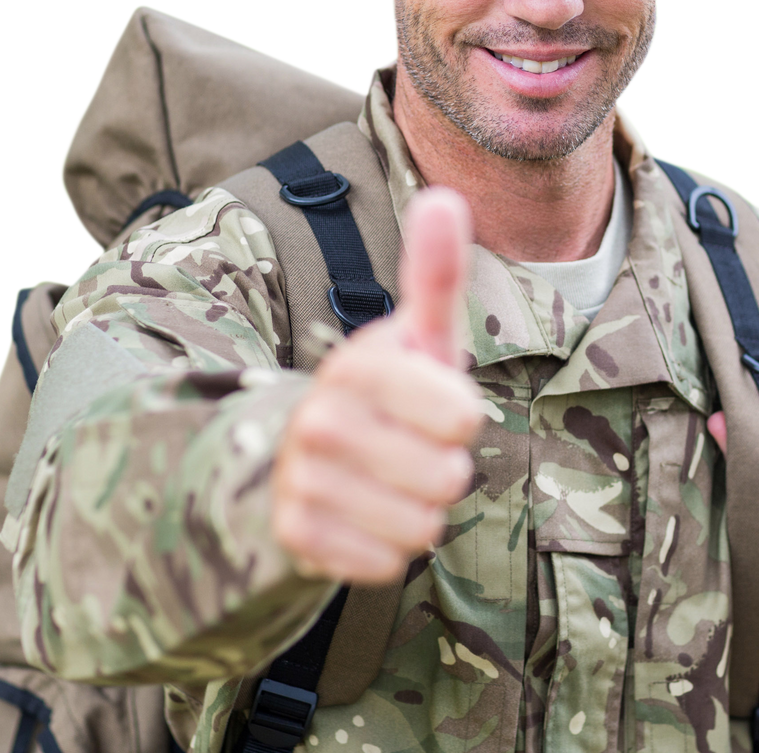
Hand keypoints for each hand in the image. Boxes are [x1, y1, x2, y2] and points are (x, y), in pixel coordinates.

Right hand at [272, 187, 483, 583]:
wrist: (300, 451)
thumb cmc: (386, 390)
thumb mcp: (414, 334)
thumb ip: (435, 273)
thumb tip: (445, 194)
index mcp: (358, 364)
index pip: (463, 417)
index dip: (460, 417)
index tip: (430, 403)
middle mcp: (320, 420)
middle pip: (448, 478)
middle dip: (441, 468)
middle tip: (407, 446)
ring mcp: (302, 480)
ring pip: (421, 527)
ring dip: (418, 510)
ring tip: (386, 478)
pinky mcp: (295, 535)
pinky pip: (387, 564)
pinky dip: (387, 546)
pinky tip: (362, 513)